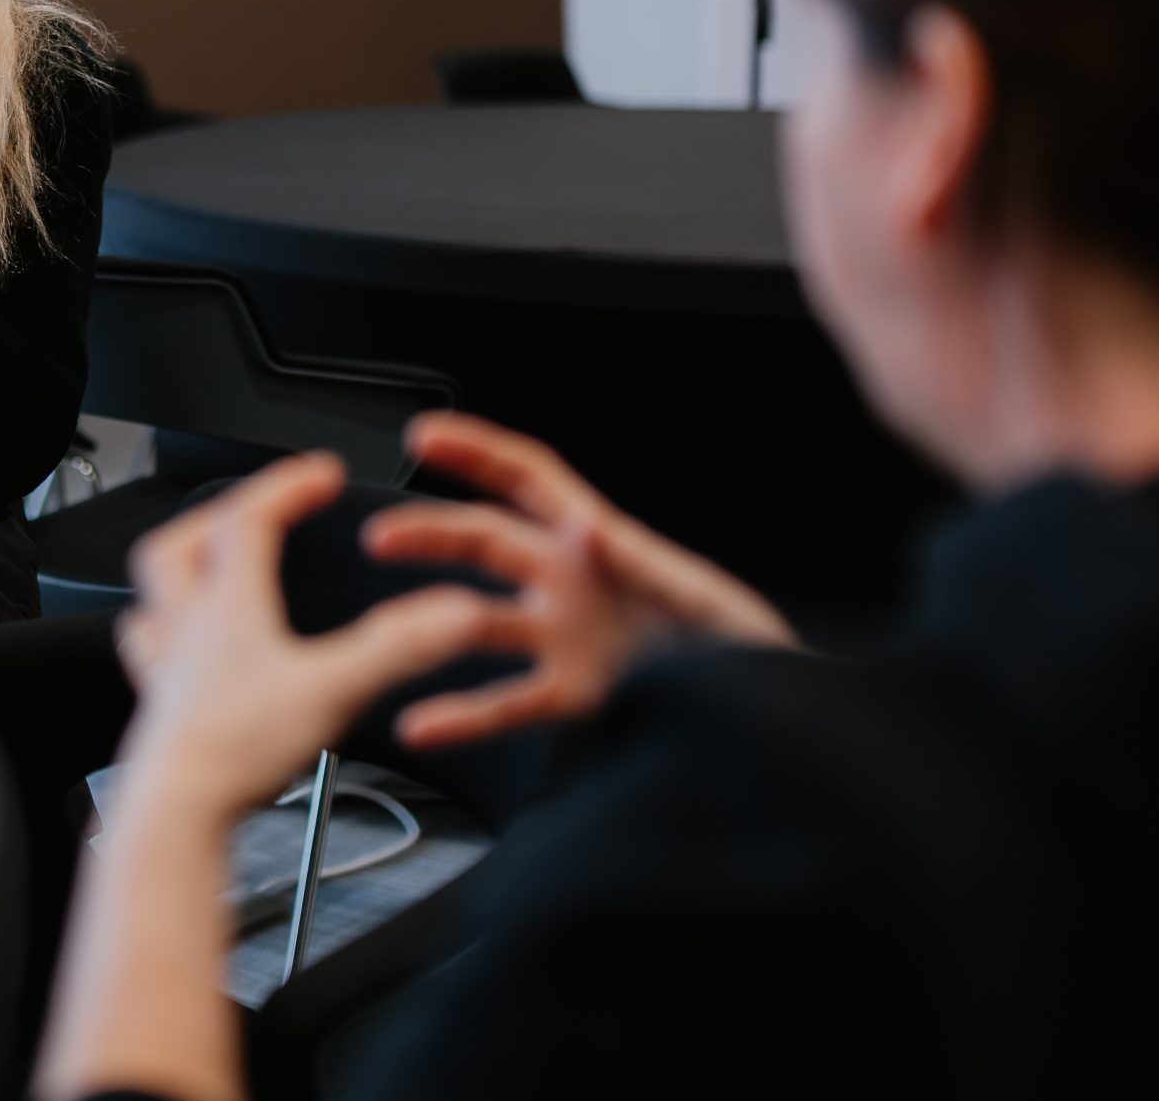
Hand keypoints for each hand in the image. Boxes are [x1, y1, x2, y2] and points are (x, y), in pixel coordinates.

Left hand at [113, 455, 496, 820]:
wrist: (176, 812)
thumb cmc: (236, 751)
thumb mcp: (333, 689)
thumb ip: (396, 648)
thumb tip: (453, 611)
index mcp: (227, 607)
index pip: (247, 518)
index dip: (286, 487)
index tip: (320, 474)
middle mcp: (187, 628)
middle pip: (179, 546)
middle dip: (218, 518)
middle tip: (252, 513)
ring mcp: (168, 669)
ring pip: (154, 599)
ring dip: (180, 573)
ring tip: (206, 570)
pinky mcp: (160, 710)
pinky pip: (151, 657)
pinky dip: (167, 641)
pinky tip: (186, 657)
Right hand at [361, 411, 796, 749]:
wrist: (775, 719)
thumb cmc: (755, 649)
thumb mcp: (707, 599)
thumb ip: (644, 563)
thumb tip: (587, 529)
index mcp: (604, 540)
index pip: (528, 479)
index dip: (477, 451)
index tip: (427, 436)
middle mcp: (573, 580)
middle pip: (488, 540)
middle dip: (432, 531)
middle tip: (383, 534)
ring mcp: (566, 636)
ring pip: (479, 617)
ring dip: (431, 617)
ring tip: (386, 630)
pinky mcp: (574, 694)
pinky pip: (507, 702)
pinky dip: (463, 716)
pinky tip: (425, 723)